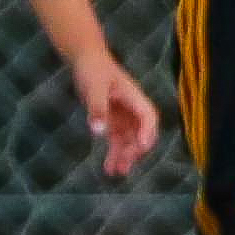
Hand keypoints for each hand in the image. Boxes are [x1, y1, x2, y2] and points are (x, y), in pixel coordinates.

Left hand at [72, 51, 157, 178]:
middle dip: (134, 151)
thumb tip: (99, 132)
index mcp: (135, 98)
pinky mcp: (113, 120)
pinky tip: (108, 167)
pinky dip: (114, 153)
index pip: (148, 117)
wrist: (86, 61)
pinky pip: (117, 140)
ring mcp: (124, 116)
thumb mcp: (94, 88)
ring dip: (124, 156)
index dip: (147, 132)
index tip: (141, 147)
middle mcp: (133, 109)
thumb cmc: (94, 70)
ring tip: (115, 173)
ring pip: (129, 140)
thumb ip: (97, 109)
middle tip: (124, 166)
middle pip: (140, 133)